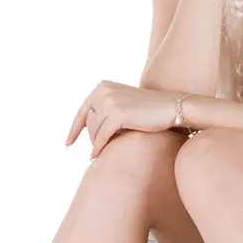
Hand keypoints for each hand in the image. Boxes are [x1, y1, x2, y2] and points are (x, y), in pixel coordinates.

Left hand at [65, 81, 188, 158]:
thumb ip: (108, 109)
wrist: (174, 108)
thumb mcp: (126, 104)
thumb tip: (88, 128)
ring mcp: (110, 102)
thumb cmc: (152, 110)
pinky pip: (101, 136)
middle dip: (91, 138)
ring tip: (102, 153)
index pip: (83, 110)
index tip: (68, 143)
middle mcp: (104, 91)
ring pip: (93, 131)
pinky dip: (98, 147)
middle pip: (88, 122)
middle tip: (98, 150)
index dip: (74, 129)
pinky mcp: (118, 115)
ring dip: (96, 144)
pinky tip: (98, 156)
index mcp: (103, 86)